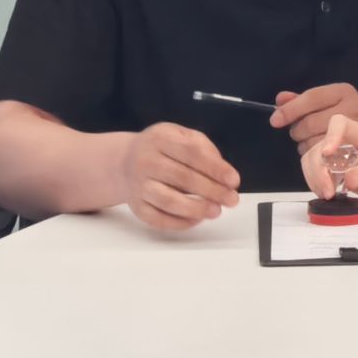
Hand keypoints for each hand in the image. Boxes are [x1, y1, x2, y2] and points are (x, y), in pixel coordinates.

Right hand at [118, 123, 239, 230]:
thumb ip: (202, 147)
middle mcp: (146, 162)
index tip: (234, 180)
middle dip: (212, 191)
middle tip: (231, 199)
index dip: (215, 168)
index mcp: (160, 139)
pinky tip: (196, 219)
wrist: (124, 162)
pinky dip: (179, 223)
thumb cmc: (161, 148)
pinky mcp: (136, 207)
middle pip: (182, 178)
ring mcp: (139, 186)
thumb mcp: (180, 134)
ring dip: (196, 209)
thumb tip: (222, 171)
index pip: (192, 153)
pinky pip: (157, 219)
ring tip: (216, 211)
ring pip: (168, 201)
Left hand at [273, 85, 357, 155]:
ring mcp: (353, 129)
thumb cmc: (351, 113)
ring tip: (311, 141)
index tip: (275, 121)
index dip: (290, 110)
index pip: (311, 98)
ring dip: (304, 144)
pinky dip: (313, 155)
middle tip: (300, 132)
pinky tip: (318, 151)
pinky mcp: (353, 148)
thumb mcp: (331, 100)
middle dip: (297, 130)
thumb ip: (304, 100)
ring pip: (313, 141)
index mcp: (342, 91)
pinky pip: (321, 155)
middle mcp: (350, 107)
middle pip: (309, 122)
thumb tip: (279, 100)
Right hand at [302, 114, 357, 201]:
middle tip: (329, 190)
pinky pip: (312, 172)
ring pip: (311, 161)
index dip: (330, 136)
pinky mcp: (327, 166)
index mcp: (356, 132)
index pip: (338, 124)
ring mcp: (332, 153)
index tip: (327, 153)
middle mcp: (341, 139)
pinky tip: (326, 193)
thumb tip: (347, 180)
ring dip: (315, 179)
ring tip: (329, 194)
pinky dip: (315, 184)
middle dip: (319, 171)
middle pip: (319, 148)